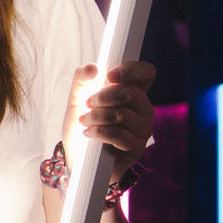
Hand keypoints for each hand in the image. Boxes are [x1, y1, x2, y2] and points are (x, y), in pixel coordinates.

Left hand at [62, 60, 156, 177]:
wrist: (77, 154)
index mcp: (133, 90)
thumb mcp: (77, 96)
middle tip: (88, 103)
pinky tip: (89, 134)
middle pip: (131, 92)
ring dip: (97, 116)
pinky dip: (99, 132)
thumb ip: (82, 78)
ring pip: (122, 114)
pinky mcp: (137, 149)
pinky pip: (119, 135)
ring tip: (85, 121)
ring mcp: (142, 129)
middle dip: (103, 97)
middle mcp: (143, 108)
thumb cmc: (83, 121)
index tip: (109, 76)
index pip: (146, 72)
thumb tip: (94, 68)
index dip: (131, 70)